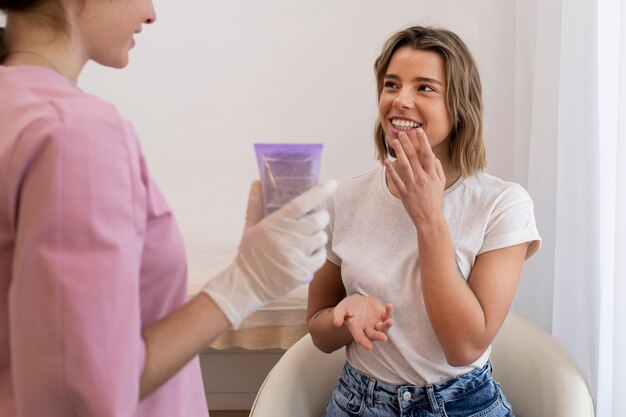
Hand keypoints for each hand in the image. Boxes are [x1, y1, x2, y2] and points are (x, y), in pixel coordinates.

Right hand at [203, 179, 337, 327]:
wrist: (246, 285)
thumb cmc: (249, 253)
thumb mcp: (250, 227)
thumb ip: (256, 204)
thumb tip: (257, 182)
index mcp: (275, 223)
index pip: (302, 203)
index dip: (319, 192)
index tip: (332, 184)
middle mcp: (287, 238)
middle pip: (318, 219)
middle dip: (321, 217)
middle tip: (315, 219)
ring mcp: (296, 255)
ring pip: (322, 237)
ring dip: (318, 236)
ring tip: (308, 239)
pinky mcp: (302, 271)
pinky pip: (321, 256)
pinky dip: (318, 254)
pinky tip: (308, 254)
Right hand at [333, 294, 393, 350]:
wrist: (356, 301)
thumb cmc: (347, 307)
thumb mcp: (340, 309)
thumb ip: (338, 315)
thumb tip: (337, 323)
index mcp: (356, 329)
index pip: (360, 338)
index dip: (364, 343)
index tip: (369, 347)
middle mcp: (367, 328)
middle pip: (374, 335)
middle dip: (378, 336)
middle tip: (384, 338)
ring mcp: (375, 321)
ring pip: (383, 327)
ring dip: (387, 325)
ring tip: (390, 322)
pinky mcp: (381, 314)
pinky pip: (387, 315)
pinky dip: (389, 312)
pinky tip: (389, 306)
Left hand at [385, 129, 445, 224]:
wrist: (429, 217)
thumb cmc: (435, 199)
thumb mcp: (441, 183)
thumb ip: (437, 168)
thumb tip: (432, 155)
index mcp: (432, 175)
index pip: (427, 154)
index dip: (423, 142)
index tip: (419, 131)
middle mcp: (422, 178)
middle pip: (413, 157)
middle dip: (407, 143)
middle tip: (401, 133)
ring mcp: (412, 185)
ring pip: (404, 165)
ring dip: (398, 152)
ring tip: (394, 142)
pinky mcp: (404, 192)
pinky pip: (396, 179)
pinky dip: (391, 170)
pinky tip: (386, 162)